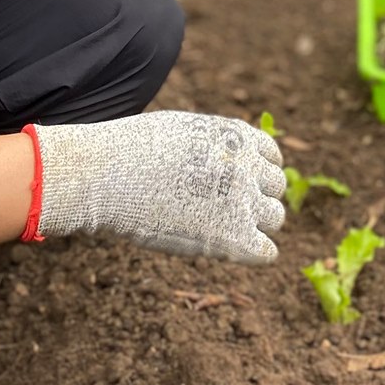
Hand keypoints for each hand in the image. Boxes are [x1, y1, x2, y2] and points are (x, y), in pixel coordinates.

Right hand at [28, 111, 285, 263]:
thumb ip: (211, 146)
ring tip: (216, 230)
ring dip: (253, 226)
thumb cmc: (129, 152)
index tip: (231, 185)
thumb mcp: (181, 131)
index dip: (253, 172)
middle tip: (220, 211)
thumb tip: (217, 165)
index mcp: (239, 137)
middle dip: (254, 198)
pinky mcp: (236, 238)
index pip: (271, 157)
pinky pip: (266, 253)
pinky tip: (223, 250)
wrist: (108, 176)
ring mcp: (245, 202)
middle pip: (276, 188)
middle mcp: (250, 167)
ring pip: (274, 219)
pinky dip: (251, 254)